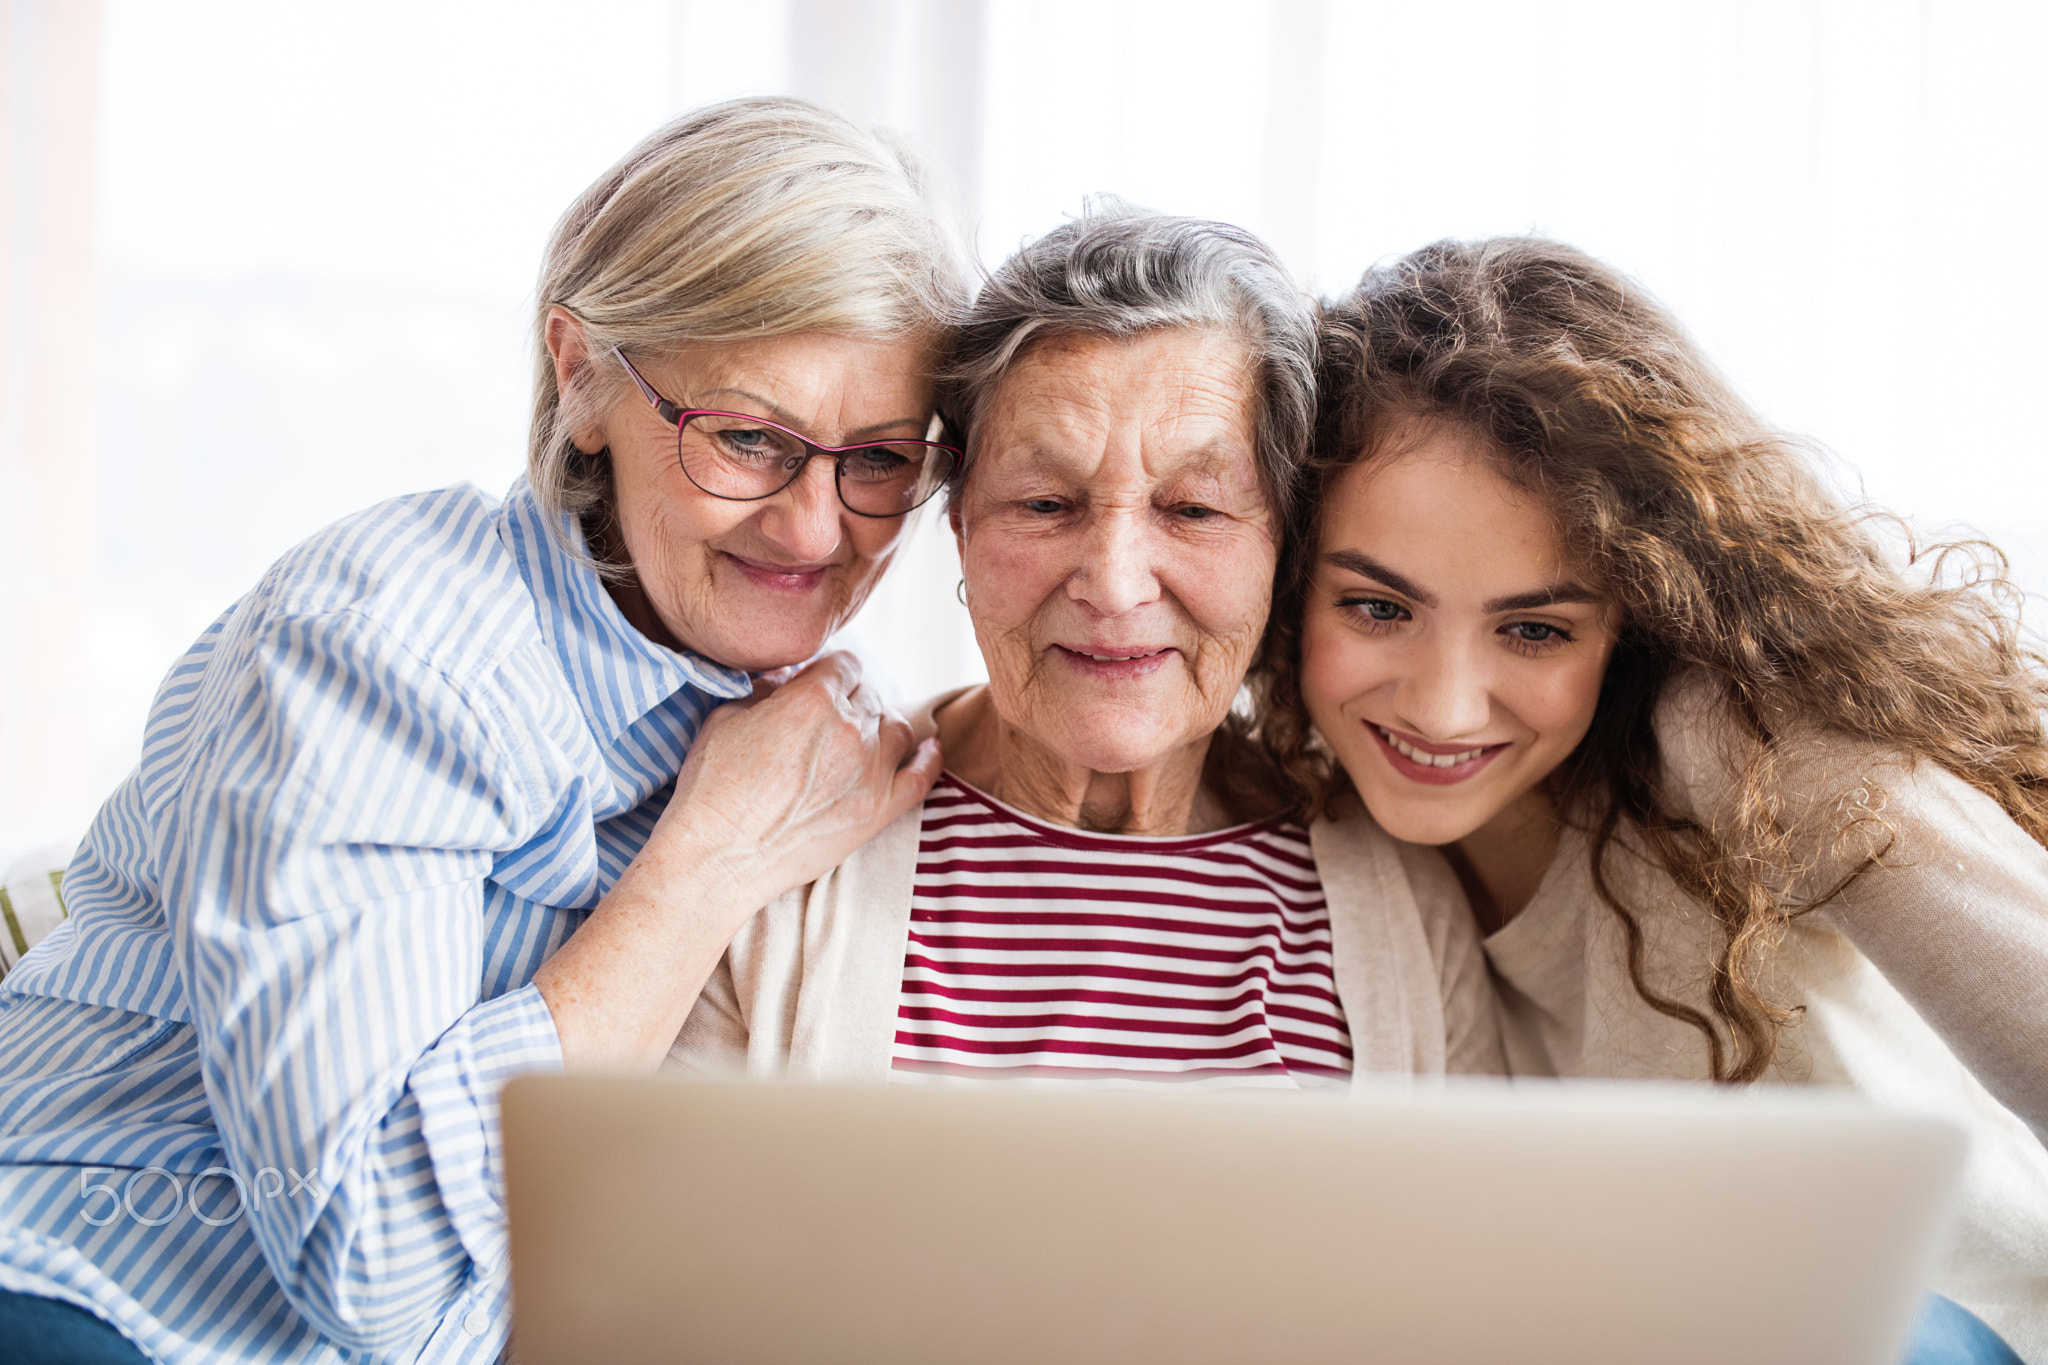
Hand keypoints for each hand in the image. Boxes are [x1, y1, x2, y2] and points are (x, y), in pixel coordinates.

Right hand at [653, 651, 941, 913]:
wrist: (719, 857)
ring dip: (883, 723)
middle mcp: (851, 730)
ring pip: (898, 728)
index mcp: (813, 699)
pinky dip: (929, 758)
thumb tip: (788, 679)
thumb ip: (766, 689)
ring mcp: (871, 772)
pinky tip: (930, 748)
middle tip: (834, 713)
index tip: (821, 680)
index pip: (844, 663)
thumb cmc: (712, 787)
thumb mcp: (727, 717)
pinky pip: (922, 777)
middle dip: (852, 697)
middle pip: (870, 694)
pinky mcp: (878, 812)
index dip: (831, 669)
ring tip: (866, 732)